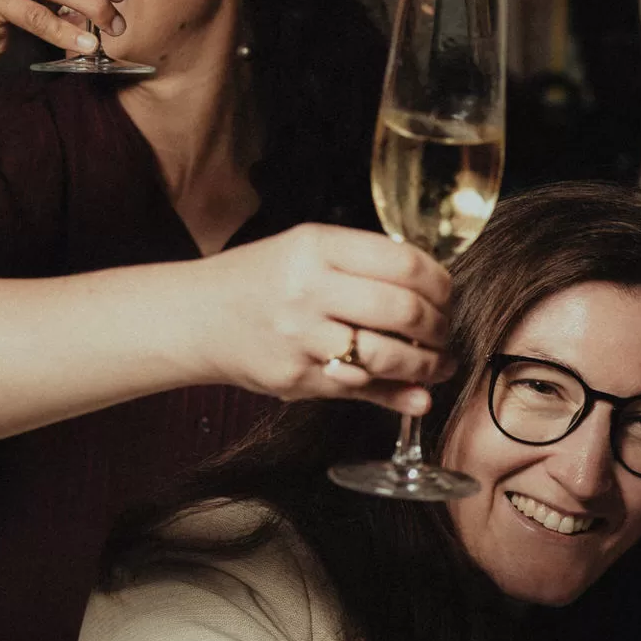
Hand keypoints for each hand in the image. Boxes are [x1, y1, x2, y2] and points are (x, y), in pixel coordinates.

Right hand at [184, 225, 457, 411]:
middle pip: (403, 310)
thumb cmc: (260, 280)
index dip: (439, 283)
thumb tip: (436, 293)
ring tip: (438, 364)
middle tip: (444, 333)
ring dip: (428, 365)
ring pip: (388, 356)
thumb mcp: (309, 252)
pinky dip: (399, 392)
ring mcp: (301, 336)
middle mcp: (309, 289)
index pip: (404, 262)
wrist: (195, 317)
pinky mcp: (296, 377)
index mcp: (317, 247)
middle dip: (438, 327)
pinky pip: (361, 389)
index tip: (446, 295)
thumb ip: (368, 265)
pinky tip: (417, 390)